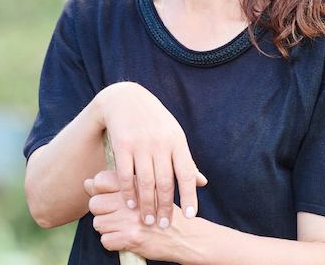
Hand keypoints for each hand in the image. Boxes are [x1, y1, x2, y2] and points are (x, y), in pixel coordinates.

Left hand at [85, 170, 196, 260]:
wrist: (186, 236)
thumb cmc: (161, 212)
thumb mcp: (144, 191)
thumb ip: (113, 186)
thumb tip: (86, 182)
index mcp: (135, 183)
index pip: (100, 181)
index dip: (100, 192)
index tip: (110, 199)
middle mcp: (131, 198)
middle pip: (94, 204)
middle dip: (102, 213)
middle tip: (117, 217)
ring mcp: (130, 219)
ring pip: (98, 223)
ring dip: (108, 229)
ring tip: (123, 228)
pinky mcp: (131, 238)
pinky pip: (105, 241)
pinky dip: (113, 243)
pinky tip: (126, 239)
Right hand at [96, 82, 206, 228]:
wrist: (125, 99)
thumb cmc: (154, 121)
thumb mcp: (174, 135)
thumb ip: (186, 160)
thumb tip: (202, 183)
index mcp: (177, 141)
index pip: (187, 173)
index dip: (191, 196)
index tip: (191, 216)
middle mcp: (160, 143)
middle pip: (165, 182)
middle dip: (165, 207)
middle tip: (164, 225)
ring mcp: (140, 144)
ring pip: (145, 181)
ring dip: (146, 204)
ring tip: (148, 220)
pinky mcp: (122, 145)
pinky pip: (125, 174)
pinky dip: (127, 192)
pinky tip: (130, 204)